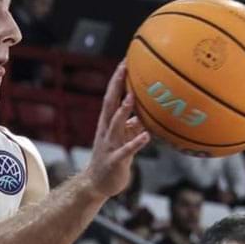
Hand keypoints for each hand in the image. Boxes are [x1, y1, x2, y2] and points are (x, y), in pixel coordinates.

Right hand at [83, 62, 150, 198]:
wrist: (96, 183)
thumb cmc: (113, 157)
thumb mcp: (123, 137)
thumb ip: (133, 124)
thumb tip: (147, 111)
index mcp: (107, 122)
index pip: (111, 96)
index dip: (118, 79)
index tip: (126, 60)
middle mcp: (106, 130)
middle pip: (109, 103)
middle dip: (116, 85)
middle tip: (124, 67)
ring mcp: (109, 145)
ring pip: (115, 125)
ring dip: (123, 111)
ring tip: (132, 97)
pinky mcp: (114, 160)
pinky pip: (126, 150)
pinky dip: (136, 142)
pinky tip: (147, 136)